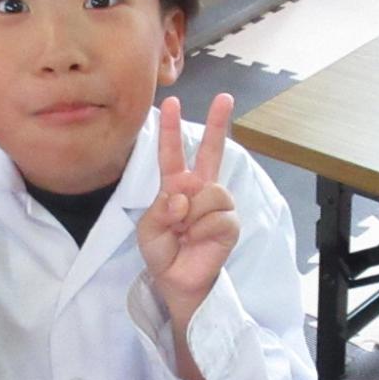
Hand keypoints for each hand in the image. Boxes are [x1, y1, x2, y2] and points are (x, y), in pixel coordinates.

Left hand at [137, 93, 238, 322]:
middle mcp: (198, 189)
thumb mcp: (148, 230)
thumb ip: (160, 210)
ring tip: (185, 231)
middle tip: (225, 98)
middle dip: (217, 124)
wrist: (177, 281)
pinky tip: (197, 240)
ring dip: (193, 214)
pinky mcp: (230, 223)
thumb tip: (182, 198)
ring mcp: (217, 205)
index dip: (169, 129)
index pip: (171, 153)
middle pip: (210, 151)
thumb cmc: (163, 253)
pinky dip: (202, 229)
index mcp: (175, 186)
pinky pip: (218, 215)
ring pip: (211, 191)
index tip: (170, 103)